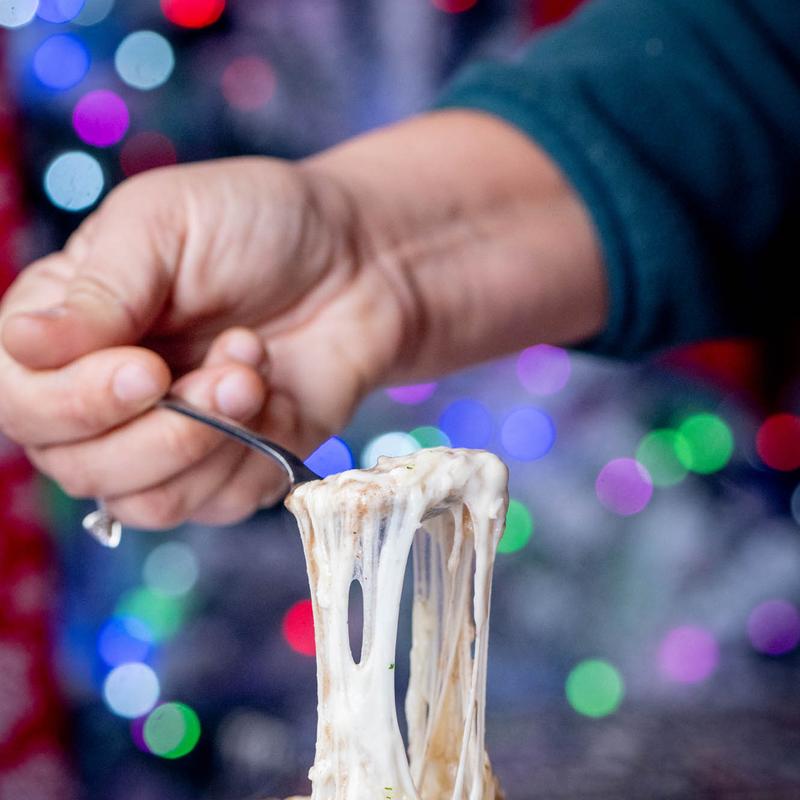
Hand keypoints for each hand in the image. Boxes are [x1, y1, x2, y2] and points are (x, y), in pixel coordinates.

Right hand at [0, 158, 406, 527]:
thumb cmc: (260, 224)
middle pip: (78, 467)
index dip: (74, 403)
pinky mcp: (231, 469)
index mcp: (70, 329)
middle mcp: (106, 395)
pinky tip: (276, 393)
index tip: (148, 368)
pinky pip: (217, 505)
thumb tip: (22, 344)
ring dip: (211, 441)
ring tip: (254, 372)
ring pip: (147, 500)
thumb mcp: (166, 222)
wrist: (360, 261)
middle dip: (160, 430)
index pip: (21, 400)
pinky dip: (253, 455)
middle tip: (229, 372)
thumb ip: (96, 288)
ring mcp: (169, 439)